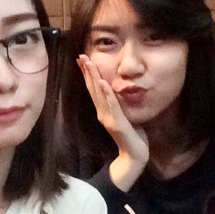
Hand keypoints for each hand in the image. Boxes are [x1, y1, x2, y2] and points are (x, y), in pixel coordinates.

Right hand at [77, 55, 148, 191]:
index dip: (87, 74)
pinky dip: (107, 94)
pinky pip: (112, 105)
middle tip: (80, 57)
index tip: (82, 60)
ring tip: (89, 64)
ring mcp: (109, 118)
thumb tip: (115, 93)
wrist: (134, 156)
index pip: (93, 89)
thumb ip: (117, 106)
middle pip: (93, 89)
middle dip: (87, 72)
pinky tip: (103, 83)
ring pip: (100, 94)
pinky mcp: (118, 123)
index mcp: (103, 111)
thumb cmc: (131, 137)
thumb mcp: (123, 117)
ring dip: (94, 78)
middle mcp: (103, 113)